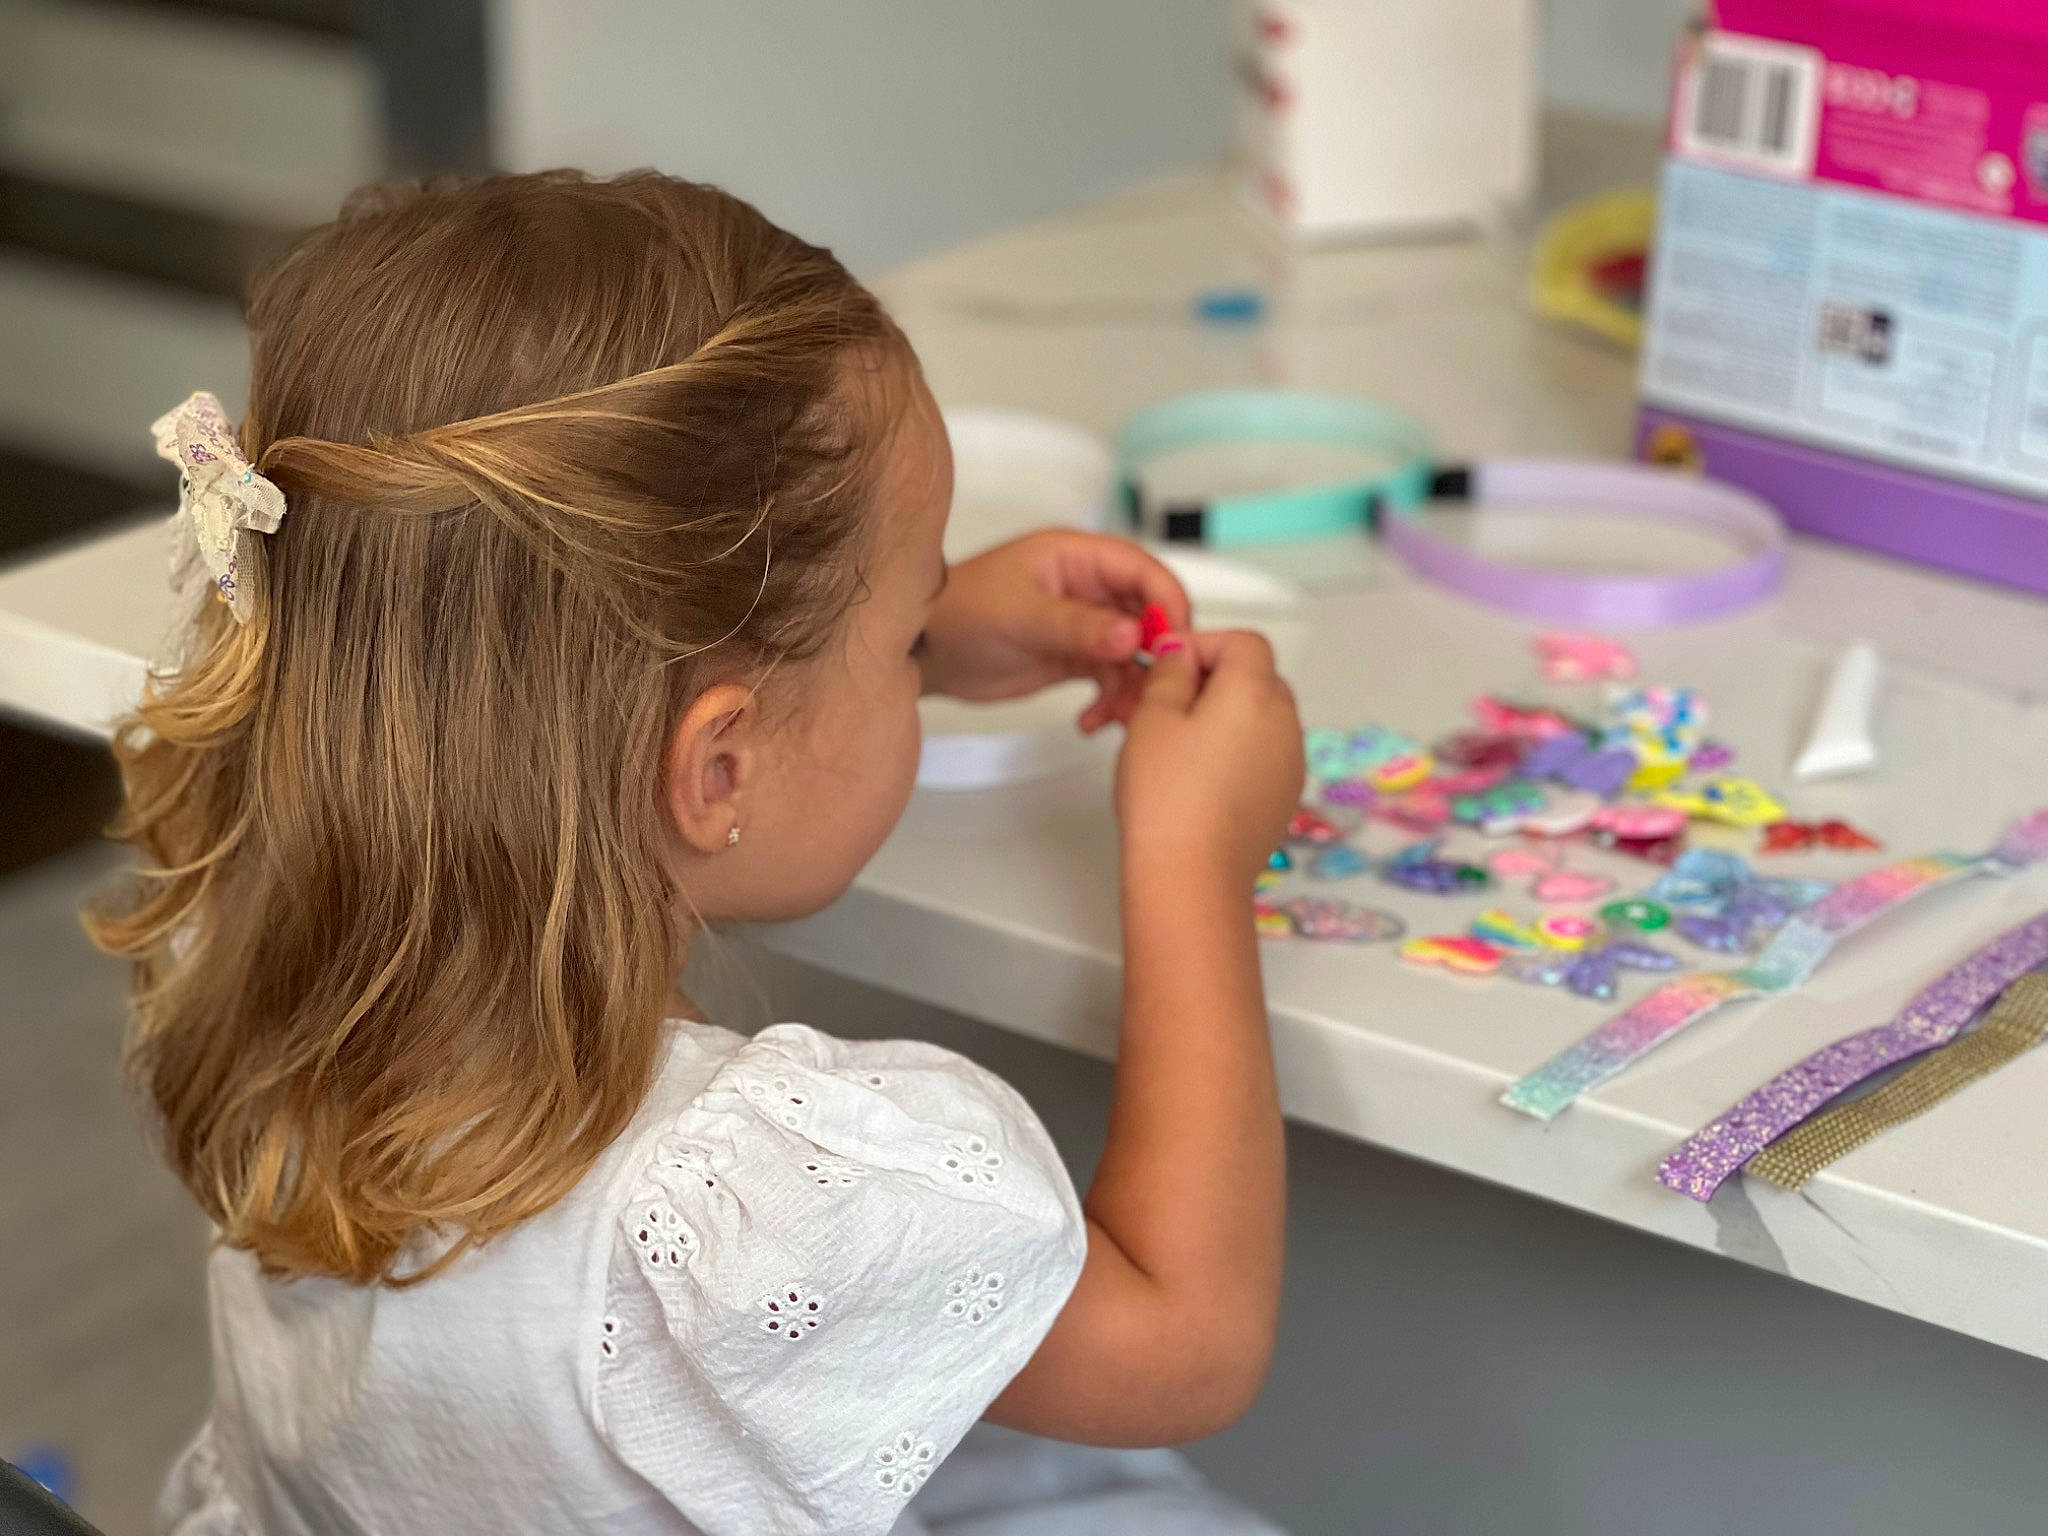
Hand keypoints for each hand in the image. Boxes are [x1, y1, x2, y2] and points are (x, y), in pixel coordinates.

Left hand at [919, 530, 1189, 732]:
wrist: (924, 652)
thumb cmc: (959, 613)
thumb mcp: (1021, 616)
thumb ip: (1078, 626)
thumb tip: (1134, 634)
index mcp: (1077, 557)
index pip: (1143, 571)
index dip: (1167, 603)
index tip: (1174, 643)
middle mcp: (1087, 587)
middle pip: (1149, 614)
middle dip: (1156, 654)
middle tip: (1152, 689)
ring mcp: (1084, 623)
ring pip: (1134, 653)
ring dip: (1132, 687)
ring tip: (1116, 716)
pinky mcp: (1075, 657)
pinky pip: (1111, 678)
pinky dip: (1110, 702)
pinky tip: (1090, 721)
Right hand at [1116, 630, 1303, 884]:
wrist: (1192, 876)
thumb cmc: (1168, 798)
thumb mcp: (1152, 718)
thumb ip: (1170, 673)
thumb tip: (1181, 654)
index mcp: (1256, 692)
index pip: (1244, 642)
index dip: (1204, 644)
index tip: (1168, 665)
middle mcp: (1286, 722)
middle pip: (1258, 678)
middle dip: (1215, 680)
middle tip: (1167, 702)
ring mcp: (1291, 762)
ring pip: (1261, 718)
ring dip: (1226, 717)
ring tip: (1178, 744)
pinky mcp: (1284, 796)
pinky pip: (1265, 754)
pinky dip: (1238, 751)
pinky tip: (1200, 777)